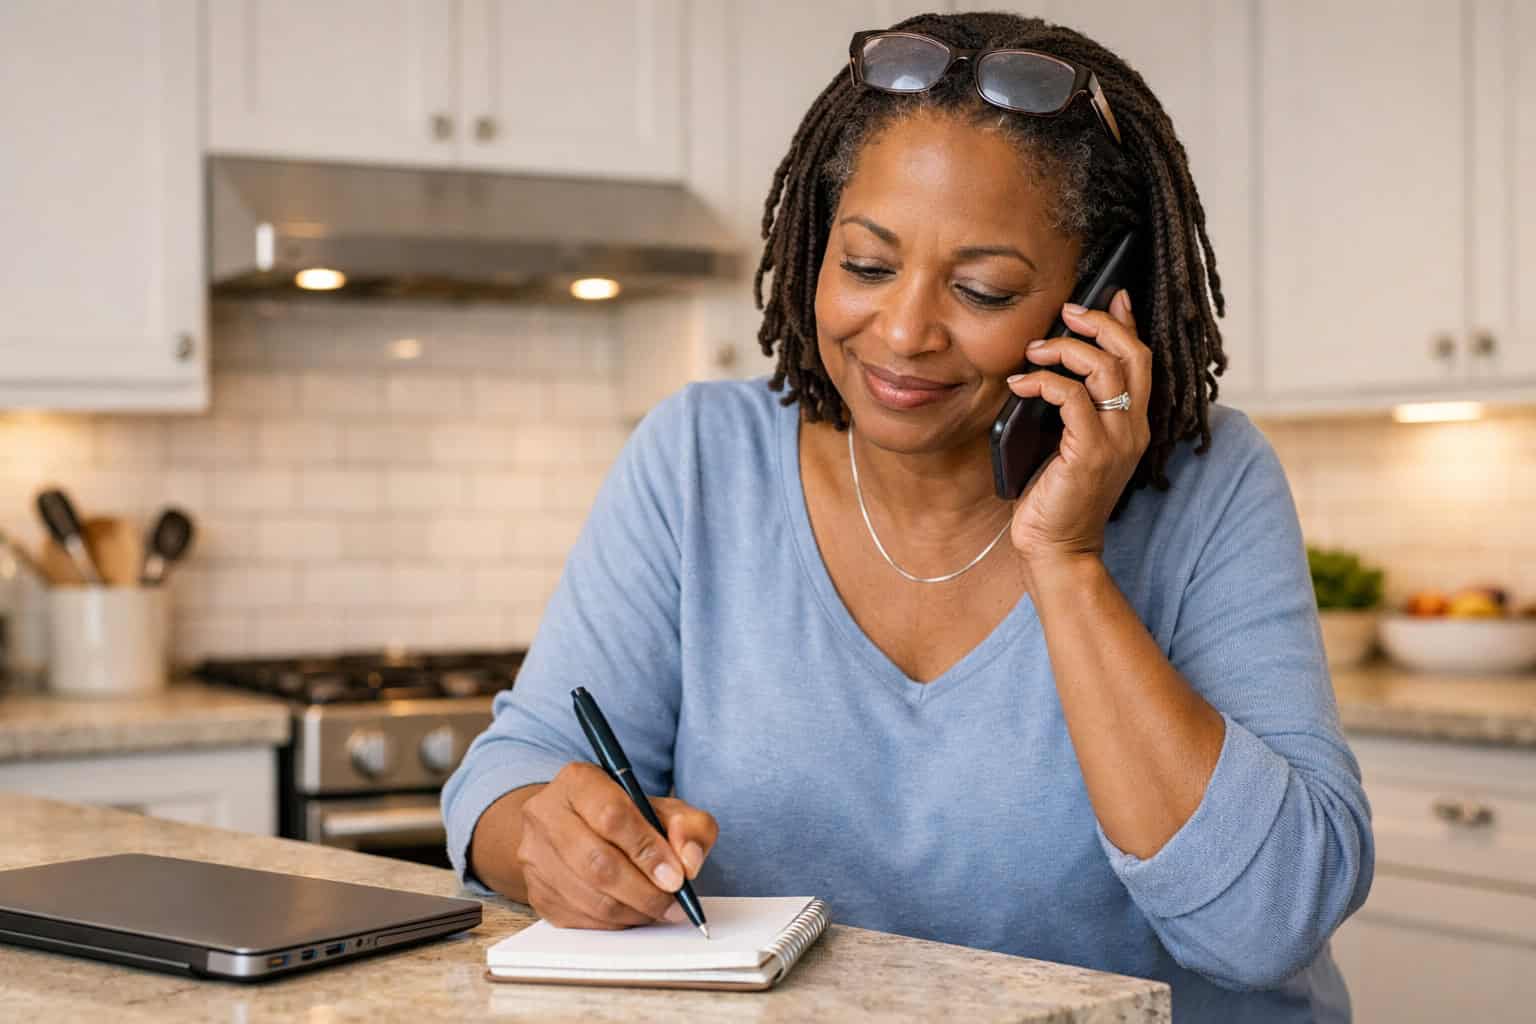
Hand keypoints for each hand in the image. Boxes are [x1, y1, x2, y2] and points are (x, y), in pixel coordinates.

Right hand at [515, 761, 717, 928]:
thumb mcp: (664, 808)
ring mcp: (534, 856)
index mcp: (578, 781)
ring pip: (590, 897)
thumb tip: (689, 861)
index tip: (677, 877)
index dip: (648, 851)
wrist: (577, 829)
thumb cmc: (626, 817)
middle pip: (598, 863)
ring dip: (633, 911)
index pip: (612, 816)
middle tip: (674, 904)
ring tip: (659, 910)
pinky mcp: (536, 892)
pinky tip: (633, 913)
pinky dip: (614, 924)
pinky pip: (580, 919)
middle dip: (645, 891)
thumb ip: (689, 826)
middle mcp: (546, 814)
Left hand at [1004, 289, 1150, 573]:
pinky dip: (1044, 383)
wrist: (1056, 551)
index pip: (1141, 361)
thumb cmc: (1055, 498)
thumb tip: (1053, 371)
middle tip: (1067, 310)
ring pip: (1105, 369)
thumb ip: (1072, 411)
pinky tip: (1021, 386)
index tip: (1109, 296)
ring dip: (1066, 350)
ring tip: (1034, 351)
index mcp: (1132, 425)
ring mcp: (1116, 441)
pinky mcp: (1090, 453)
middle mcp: (1132, 429)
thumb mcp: (1067, 445)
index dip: (1127, 324)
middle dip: (1100, 324)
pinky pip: (1072, 398)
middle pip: (1132, 355)